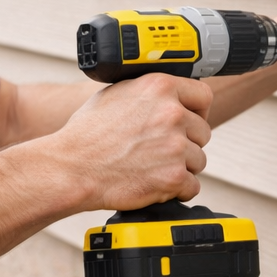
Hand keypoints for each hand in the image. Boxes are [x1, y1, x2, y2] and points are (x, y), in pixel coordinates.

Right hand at [54, 74, 213, 211]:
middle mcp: (172, 113)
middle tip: (160, 150)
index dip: (197, 111)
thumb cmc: (87, 134)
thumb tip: (167, 97)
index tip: (189, 121)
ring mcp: (175, 146)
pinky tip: (155, 184)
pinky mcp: (174, 176)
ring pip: (198, 160)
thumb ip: (148, 93)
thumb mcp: (116, 94)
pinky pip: (192, 186)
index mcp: (160, 87)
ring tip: (152, 167)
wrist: (72, 168)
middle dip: (186, 143)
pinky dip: (177, 190)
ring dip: (181, 167)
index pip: (203, 96)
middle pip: (203, 132)